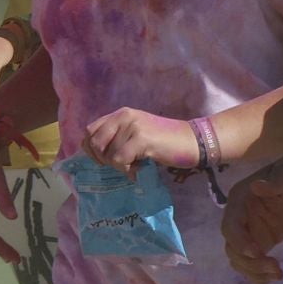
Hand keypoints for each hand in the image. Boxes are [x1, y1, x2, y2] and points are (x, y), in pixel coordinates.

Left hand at [82, 109, 199, 175]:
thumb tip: (94, 153)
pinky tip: (140, 168)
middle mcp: (124, 116)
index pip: (90, 130)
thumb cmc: (166, 141)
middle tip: (121, 164)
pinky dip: (128, 169)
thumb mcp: (137, 132)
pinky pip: (120, 160)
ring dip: (119, 166)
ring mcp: (132, 126)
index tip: (103, 160)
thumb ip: (117, 136)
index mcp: (121, 113)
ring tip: (136, 164)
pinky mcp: (141, 139)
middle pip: (95, 143)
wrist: (192, 141)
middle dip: (103, 159)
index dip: (91, 149)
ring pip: (108, 155)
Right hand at [221, 144, 282, 283]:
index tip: (258, 253)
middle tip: (274, 267)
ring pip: (239, 258)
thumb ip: (274, 182)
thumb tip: (256, 186)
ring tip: (277, 273)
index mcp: (242, 198)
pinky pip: (253, 262)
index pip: (231, 225)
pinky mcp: (264, 240)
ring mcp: (252, 230)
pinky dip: (259, 273)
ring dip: (253, 271)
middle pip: (232, 246)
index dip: (239, 241)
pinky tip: (276, 276)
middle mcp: (242, 216)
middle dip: (248, 261)